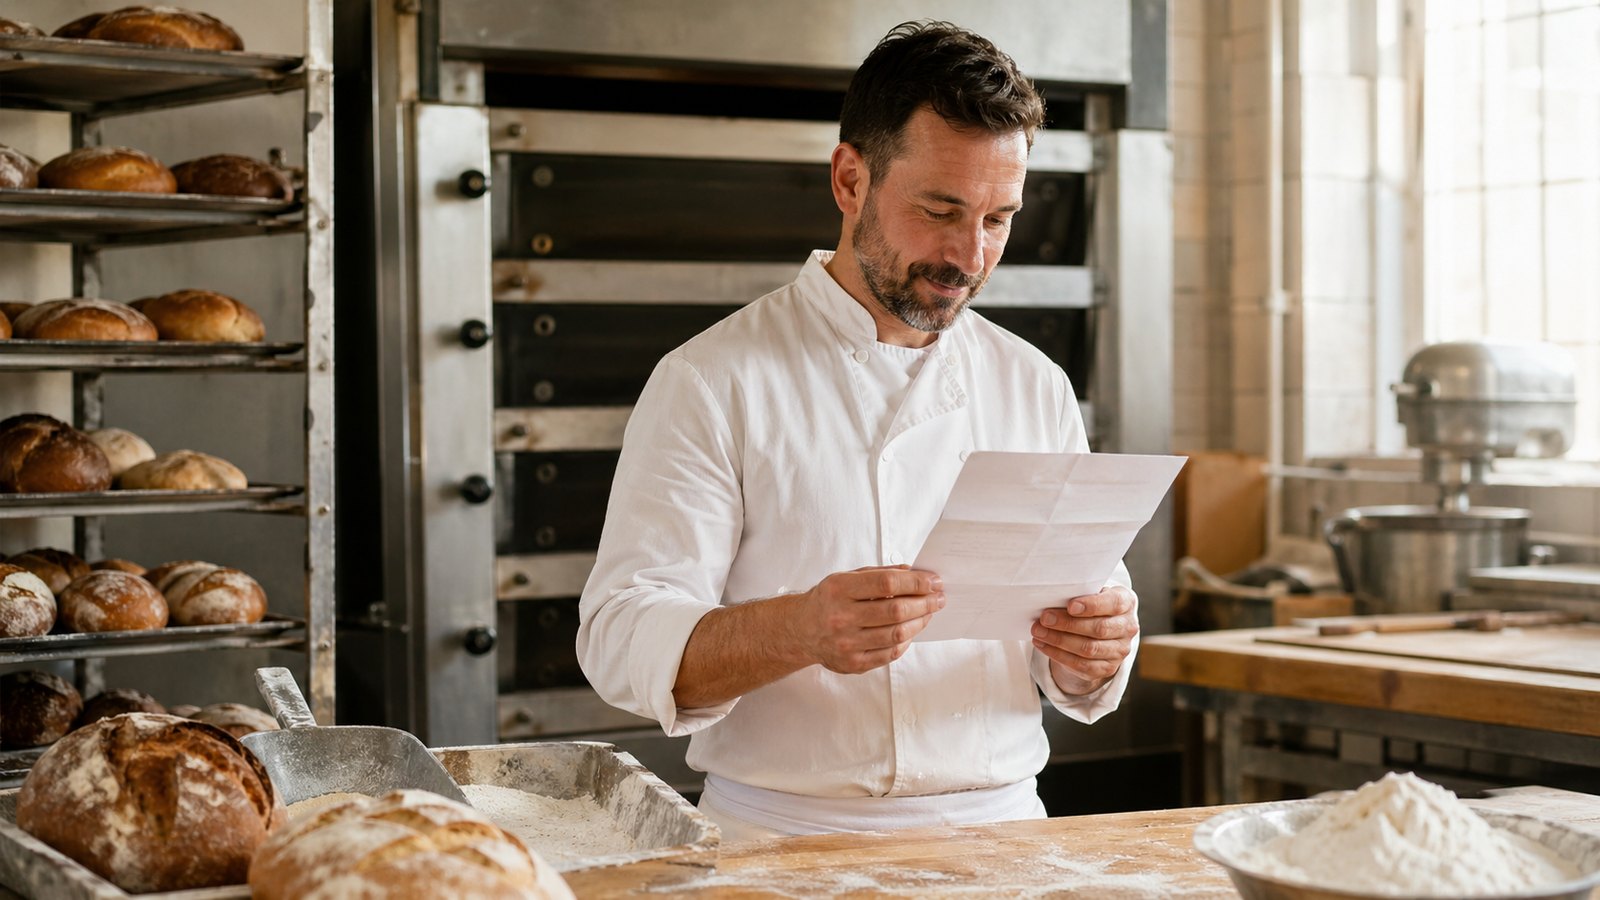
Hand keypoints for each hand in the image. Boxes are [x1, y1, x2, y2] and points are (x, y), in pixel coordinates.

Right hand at [790, 566, 944, 674]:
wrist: (801, 630)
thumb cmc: (829, 600)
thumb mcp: (846, 577)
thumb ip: (879, 574)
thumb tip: (915, 573)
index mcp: (839, 589)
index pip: (887, 583)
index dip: (916, 582)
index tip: (934, 582)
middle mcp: (840, 617)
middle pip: (895, 611)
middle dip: (924, 603)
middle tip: (938, 598)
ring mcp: (846, 643)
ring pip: (897, 634)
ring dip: (920, 622)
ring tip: (929, 613)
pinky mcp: (853, 663)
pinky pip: (890, 653)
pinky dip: (906, 641)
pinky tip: (911, 630)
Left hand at [1031, 586, 1137, 694]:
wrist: (1101, 629)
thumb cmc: (1091, 605)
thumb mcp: (1090, 594)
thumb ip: (1079, 594)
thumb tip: (1052, 599)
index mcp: (1126, 603)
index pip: (1114, 604)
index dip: (1092, 605)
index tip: (1070, 606)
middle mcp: (1128, 628)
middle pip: (1099, 629)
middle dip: (1068, 624)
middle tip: (1044, 618)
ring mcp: (1119, 650)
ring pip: (1089, 649)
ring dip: (1059, 640)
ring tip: (1038, 631)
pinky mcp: (1107, 668)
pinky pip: (1081, 665)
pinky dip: (1058, 655)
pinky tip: (1043, 645)